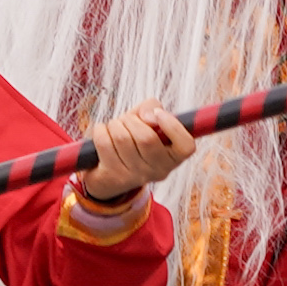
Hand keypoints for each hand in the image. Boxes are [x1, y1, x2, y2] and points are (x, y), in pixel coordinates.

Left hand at [79, 102, 195, 206]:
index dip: (173, 126)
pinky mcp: (113, 176)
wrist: (108, 173)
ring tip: (115, 129)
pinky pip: (104, 142)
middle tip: (128, 122)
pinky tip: (104, 135)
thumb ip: (152, 109)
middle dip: (131, 120)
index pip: (187, 146)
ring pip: (121, 137)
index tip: (159, 114)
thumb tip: (149, 116)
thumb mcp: (147, 121)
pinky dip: (100, 130)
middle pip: (146, 138)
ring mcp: (136, 176)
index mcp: (174, 157)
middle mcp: (159, 171)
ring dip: (114, 124)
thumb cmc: (133, 139)